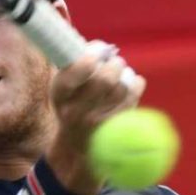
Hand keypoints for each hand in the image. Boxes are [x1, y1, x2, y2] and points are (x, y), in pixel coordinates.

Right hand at [46, 41, 145, 194]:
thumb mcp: (64, 90)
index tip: (96, 54)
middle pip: (103, 80)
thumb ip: (75, 66)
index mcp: (59, 96)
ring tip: (121, 71)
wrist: (78, 147)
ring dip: (125, 73)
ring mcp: (97, 123)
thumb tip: (101, 47)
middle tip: (115, 61)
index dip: (87, 61)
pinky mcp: (116, 130)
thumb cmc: (72, 106)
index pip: (70, 76)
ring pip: (121, 88)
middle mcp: (75, 112)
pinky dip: (136, 85)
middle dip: (113, 64)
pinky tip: (132, 83)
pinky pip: (133, 98)